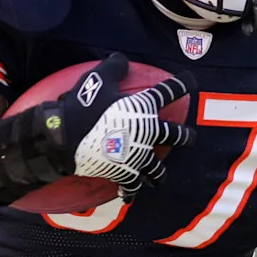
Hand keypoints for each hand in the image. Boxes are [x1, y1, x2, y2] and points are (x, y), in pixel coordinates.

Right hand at [60, 54, 195, 197]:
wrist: (65, 138)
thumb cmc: (83, 106)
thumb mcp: (98, 78)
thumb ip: (114, 67)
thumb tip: (122, 60)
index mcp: (145, 106)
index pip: (170, 90)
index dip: (183, 84)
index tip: (191, 81)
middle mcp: (148, 132)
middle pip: (177, 136)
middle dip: (186, 137)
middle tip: (191, 138)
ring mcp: (138, 155)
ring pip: (157, 169)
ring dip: (159, 173)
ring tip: (159, 177)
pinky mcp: (123, 173)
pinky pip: (130, 186)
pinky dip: (130, 192)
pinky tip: (129, 196)